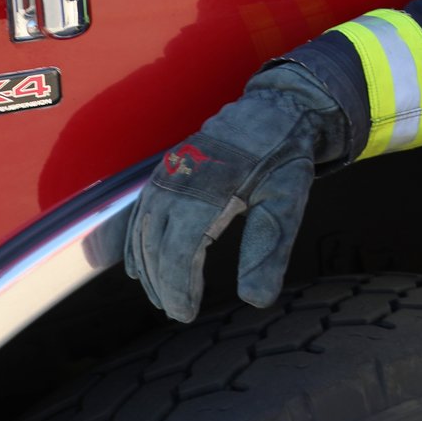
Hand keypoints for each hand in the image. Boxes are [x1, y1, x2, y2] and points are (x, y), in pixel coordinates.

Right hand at [124, 64, 341, 320]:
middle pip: (155, 242)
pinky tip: (137, 264)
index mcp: (208, 189)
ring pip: (142, 228)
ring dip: (146, 265)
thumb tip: (257, 299)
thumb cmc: (285, 155)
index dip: (178, 286)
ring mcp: (169, 173)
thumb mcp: (288, 200)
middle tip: (175, 311)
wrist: (279, 107)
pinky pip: (139, 210)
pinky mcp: (167, 169)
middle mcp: (179, 180)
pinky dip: (133, 240)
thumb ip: (269, 249)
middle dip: (162, 282)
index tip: (186, 313)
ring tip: (160, 296)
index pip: (180, 250)